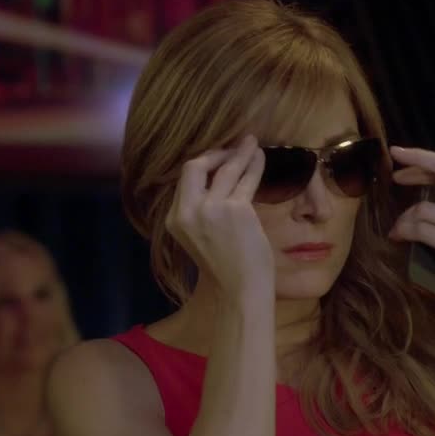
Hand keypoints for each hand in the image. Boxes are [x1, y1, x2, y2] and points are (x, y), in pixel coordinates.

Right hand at [167, 135, 272, 299]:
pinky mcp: (236, 210)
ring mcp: (211, 209)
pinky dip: (254, 165)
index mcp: (174, 220)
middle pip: (195, 166)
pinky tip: (260, 159)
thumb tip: (219, 181)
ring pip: (225, 168)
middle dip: (216, 152)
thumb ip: (201, 212)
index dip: (204, 164)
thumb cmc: (225, 268)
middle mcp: (187, 211)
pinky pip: (246, 178)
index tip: (219, 158)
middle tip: (234, 147)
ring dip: (241, 153)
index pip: (186, 181)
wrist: (238, 291)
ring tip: (253, 144)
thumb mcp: (200, 237)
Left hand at [387, 146, 434, 318]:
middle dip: (415, 165)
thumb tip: (428, 208)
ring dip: (403, 218)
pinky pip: (420, 230)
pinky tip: (397, 238)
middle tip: (393, 172)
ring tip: (396, 229)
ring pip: (423, 208)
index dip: (426, 157)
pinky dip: (403, 232)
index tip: (402, 155)